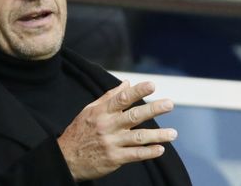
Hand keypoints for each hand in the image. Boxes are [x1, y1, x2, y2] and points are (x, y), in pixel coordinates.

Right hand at [57, 81, 177, 180]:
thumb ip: (109, 97)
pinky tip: (160, 149)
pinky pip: (135, 155)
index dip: (137, 91)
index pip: (122, 99)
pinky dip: (149, 152)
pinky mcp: (114, 158)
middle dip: (153, 109)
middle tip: (169, 104)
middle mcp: (107, 126)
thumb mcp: (89, 111)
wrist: (67, 158)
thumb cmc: (80, 131)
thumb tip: (127, 83)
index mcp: (101, 112)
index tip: (152, 85)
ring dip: (158, 135)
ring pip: (138, 137)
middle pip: (133, 116)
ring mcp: (111, 142)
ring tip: (173, 133)